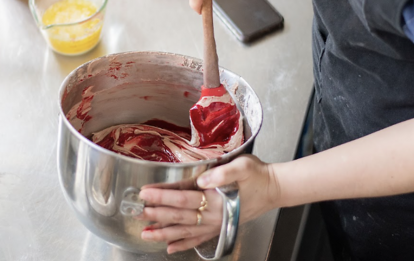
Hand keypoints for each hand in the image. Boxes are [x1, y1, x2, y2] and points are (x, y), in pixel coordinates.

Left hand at [138, 155, 279, 253]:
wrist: (274, 189)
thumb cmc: (258, 175)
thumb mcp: (243, 166)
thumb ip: (223, 172)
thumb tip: (202, 179)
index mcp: (216, 197)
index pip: (183, 196)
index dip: (163, 195)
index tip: (146, 192)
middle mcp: (213, 214)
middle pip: (179, 215)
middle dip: (157, 214)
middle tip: (139, 212)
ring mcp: (216, 224)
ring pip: (185, 230)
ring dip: (164, 232)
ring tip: (145, 233)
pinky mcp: (219, 228)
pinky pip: (198, 239)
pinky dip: (183, 244)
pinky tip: (169, 247)